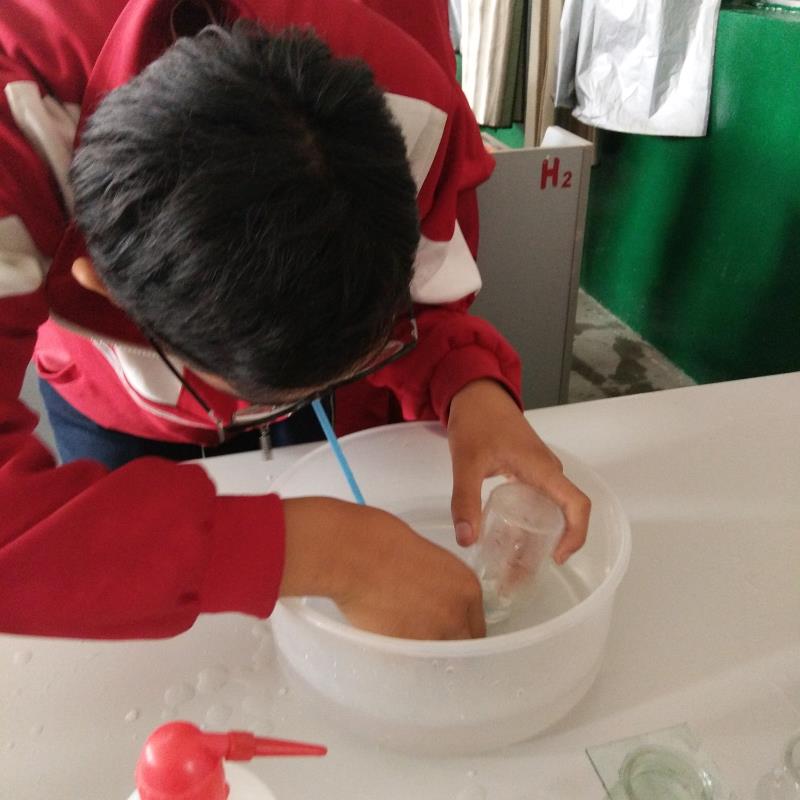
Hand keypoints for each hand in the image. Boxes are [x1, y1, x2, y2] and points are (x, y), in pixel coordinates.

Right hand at [280, 497, 485, 639]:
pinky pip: (407, 658)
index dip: (461, 625)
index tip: (448, 625)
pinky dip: (400, 651)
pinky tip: (386, 634)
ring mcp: (431, 637)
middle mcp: (456, 616)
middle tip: (426, 634)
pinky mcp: (404, 650)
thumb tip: (434, 597)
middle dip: (448, 642)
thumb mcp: (428, 558)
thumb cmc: (384, 541)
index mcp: (467, 589)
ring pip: (434, 655)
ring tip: (403, 633)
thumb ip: (442, 583)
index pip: (477, 625)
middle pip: (462, 644)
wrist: (355, 555)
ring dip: (424, 648)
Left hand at [447, 379, 589, 563]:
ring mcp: (539, 469)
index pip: (578, 505)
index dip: (576, 535)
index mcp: (543, 468)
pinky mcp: (527, 468)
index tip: (556, 557)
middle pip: (564, 513)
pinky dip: (528, 519)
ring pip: (550, 507)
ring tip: (513, 559)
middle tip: (522, 570)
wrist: (475, 392)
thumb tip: (466, 540)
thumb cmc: (477, 420)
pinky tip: (506, 533)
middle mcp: (548, 471)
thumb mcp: (466, 462)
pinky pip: (538, 499)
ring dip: (539, 534)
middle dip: (551, 544)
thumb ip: (465, 500)